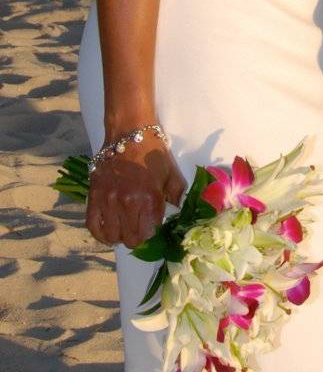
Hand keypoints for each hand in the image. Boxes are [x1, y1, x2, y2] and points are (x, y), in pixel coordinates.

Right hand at [85, 133, 185, 247]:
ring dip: (120, 237)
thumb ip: (177, 198)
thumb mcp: (172, 175)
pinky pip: (92, 225)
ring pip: (112, 235)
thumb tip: (179, 217)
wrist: (128, 134)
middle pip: (130, 239)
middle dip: (137, 239)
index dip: (152, 237)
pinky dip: (101, 235)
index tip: (154, 232)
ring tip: (126, 230)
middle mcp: (127, 202)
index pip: (148, 234)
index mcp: (150, 198)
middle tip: (140, 231)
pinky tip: (109, 234)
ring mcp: (108, 200)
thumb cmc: (153, 154)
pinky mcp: (94, 196)